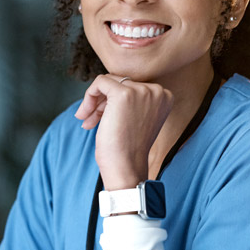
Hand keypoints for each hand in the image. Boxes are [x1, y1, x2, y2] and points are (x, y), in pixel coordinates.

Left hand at [73, 75, 171, 189]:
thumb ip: (131, 101)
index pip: (133, 86)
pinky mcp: (123, 94)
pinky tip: (84, 114)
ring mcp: (141, 91)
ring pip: (108, 82)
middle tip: (90, 121)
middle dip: (102, 102)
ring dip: (93, 101)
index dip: (113, 101)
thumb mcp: (135, 119)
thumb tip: (106, 84)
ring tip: (86, 120)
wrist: (126, 168)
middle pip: (120, 82)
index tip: (103, 118)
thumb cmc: (127, 150)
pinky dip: (88, 96)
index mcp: (164, 96)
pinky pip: (99, 82)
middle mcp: (157, 91)